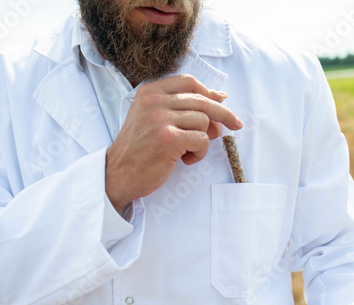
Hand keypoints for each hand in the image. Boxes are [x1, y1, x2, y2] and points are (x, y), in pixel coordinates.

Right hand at [105, 75, 242, 210]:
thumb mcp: (153, 119)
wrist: (117, 174)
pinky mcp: (169, 138)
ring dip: (204, 140)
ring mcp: (160, 119)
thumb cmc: (139, 149)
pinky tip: (185, 159)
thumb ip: (180, 108)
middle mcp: (154, 101)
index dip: (209, 92)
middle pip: (202, 100)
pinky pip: (202, 140)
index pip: (188, 82)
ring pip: (204, 121)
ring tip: (187, 151)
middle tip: (236, 125)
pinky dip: (199, 153)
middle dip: (224, 114)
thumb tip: (219, 100)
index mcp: (149, 92)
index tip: (222, 101)